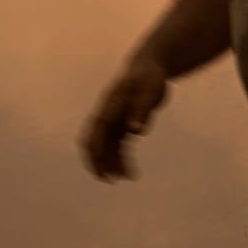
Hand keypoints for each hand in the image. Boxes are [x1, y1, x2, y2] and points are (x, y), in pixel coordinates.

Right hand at [80, 55, 168, 181]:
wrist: (150, 67)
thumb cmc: (149, 77)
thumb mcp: (149, 91)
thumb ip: (141, 110)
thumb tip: (135, 132)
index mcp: (109, 107)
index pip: (96, 134)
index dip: (96, 153)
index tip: (104, 169)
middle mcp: (108, 115)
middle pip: (96, 143)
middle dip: (100, 162)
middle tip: (111, 180)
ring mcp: (114, 120)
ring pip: (107, 147)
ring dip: (113, 163)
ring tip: (128, 177)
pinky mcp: (123, 124)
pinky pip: (118, 145)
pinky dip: (121, 158)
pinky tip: (130, 170)